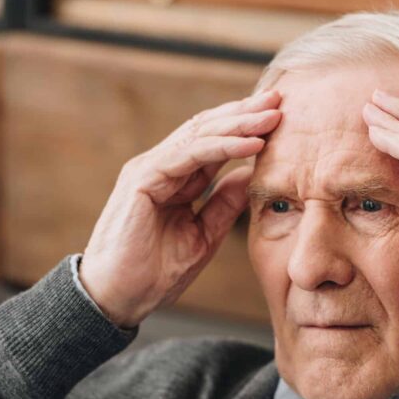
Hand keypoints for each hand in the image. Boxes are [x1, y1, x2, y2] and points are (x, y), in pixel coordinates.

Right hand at [80, 90, 282, 327]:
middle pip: (207, 129)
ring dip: (238, 123)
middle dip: (245, 113)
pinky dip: (222, 147)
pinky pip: (189, 155)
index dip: (245, 129)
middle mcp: (161, 167)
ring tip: (272, 116)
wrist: (118, 298)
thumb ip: (224, 205)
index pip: (213, 143)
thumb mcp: (203, 236)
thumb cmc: (154, 273)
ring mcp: (149, 169)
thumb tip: (250, 175)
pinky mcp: (142, 179)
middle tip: (280, 99)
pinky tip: (251, 144)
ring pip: (199, 134)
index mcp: (175, 179)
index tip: (280, 120)